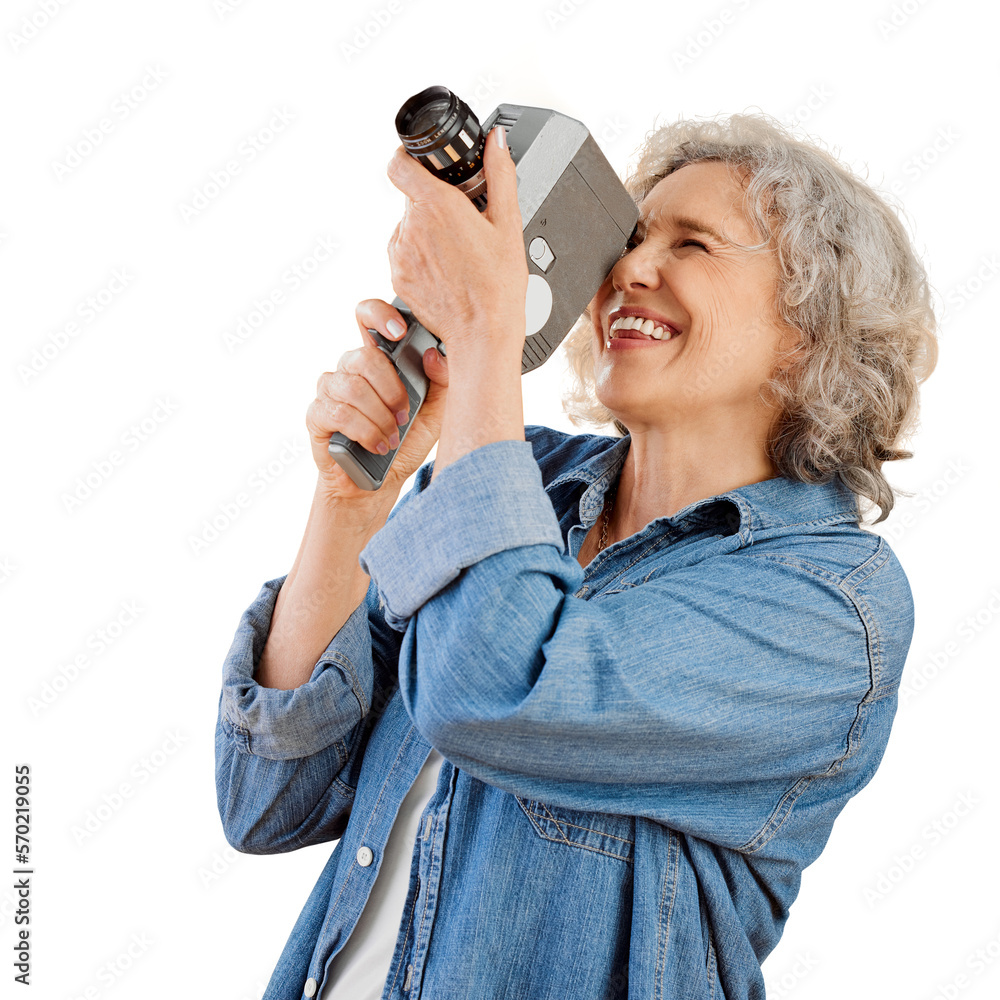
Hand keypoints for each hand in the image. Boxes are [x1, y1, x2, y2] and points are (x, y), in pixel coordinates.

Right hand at [307, 299, 448, 500]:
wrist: (380, 481)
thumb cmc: (406, 442)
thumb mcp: (436, 413)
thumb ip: (443, 383)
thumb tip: (434, 354)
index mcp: (379, 359)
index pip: (368, 317)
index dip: (379, 315)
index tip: (400, 333)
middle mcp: (351, 368)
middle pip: (365, 357)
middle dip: (391, 390)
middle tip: (404, 415)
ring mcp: (330, 389)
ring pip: (352, 387)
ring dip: (379, 416)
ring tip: (392, 437)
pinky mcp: (317, 414)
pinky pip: (338, 413)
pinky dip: (364, 431)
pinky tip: (377, 444)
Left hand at [385, 126, 527, 359]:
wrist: (483, 332)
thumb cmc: (498, 285)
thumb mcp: (509, 223)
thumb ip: (500, 174)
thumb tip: (495, 141)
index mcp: (437, 205)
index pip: (398, 164)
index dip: (408, 160)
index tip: (421, 165)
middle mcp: (412, 226)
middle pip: (410, 198)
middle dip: (432, 203)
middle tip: (461, 222)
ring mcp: (401, 253)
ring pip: (407, 227)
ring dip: (426, 231)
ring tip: (457, 252)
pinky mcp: (397, 276)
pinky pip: (404, 254)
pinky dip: (421, 256)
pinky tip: (446, 270)